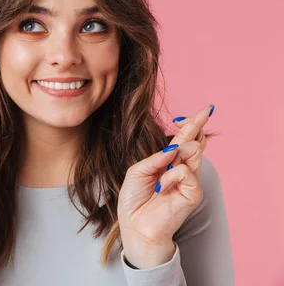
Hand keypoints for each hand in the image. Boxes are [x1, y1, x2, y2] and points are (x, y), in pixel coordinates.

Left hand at [117, 105, 212, 268]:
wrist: (135, 226)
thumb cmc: (134, 201)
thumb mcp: (137, 172)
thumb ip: (155, 158)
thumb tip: (173, 146)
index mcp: (168, 163)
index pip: (186, 140)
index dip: (193, 125)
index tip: (201, 111)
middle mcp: (182, 170)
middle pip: (195, 141)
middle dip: (196, 125)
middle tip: (204, 110)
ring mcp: (189, 181)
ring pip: (195, 152)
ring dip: (181, 149)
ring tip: (170, 159)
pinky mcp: (193, 193)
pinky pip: (185, 172)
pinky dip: (172, 174)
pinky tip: (162, 186)